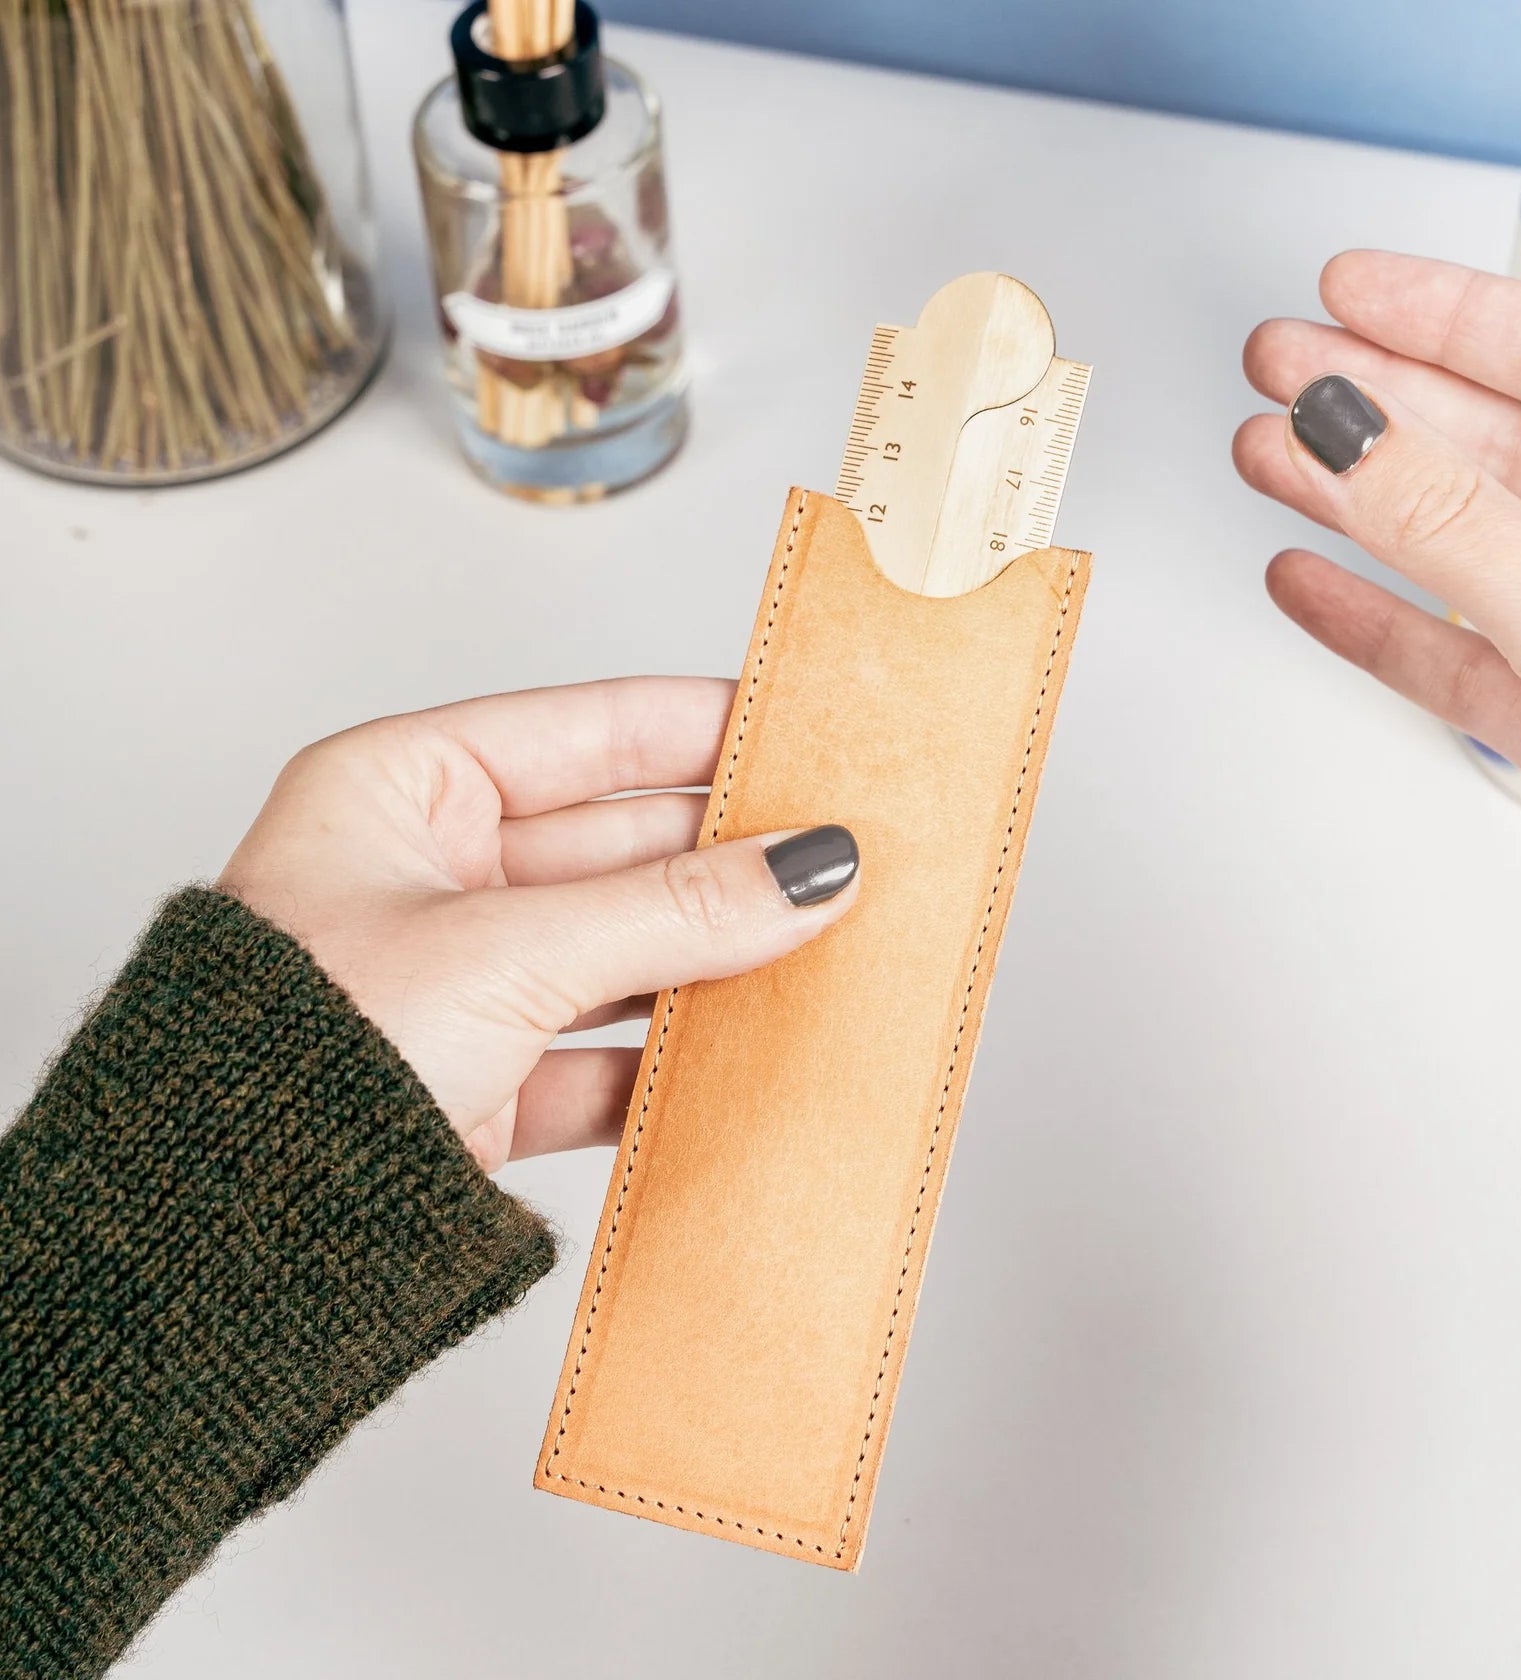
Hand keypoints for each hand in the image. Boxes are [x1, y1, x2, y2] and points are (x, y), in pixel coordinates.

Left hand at [219, 679, 858, 1169]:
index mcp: (403, 791)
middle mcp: (432, 876)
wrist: (214, 1248)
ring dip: (713, 962)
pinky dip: (672, 1062)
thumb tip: (805, 868)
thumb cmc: (289, 1059)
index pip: (586, 731)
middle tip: (837, 859)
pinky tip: (746, 1057)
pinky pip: (604, 1053)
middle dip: (727, 859)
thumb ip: (672, 909)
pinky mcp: (482, 1081)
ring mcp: (461, 981)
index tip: (799, 733)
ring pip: (623, 951)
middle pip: (619, 846)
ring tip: (819, 952)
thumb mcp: (507, 953)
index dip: (699, 729)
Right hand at [1235, 250, 1520, 1029]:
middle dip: (1385, 404)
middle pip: (1510, 442)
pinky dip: (1377, 618)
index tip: (1349, 291)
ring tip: (1265, 459)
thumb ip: (1456, 524)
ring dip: (1360, 503)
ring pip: (1471, 545)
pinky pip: (1457, 650)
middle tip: (1280, 368)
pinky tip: (1310, 583)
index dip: (1453, 317)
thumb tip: (1349, 426)